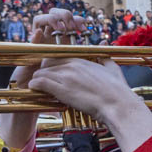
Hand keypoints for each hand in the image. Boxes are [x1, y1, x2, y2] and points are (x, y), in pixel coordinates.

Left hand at [25, 58, 151, 151]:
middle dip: (42, 72)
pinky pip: (40, 83)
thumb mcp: (112, 68)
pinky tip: (34, 90)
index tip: (50, 74)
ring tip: (36, 87)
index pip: (57, 57)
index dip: (51, 66)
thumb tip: (104, 48)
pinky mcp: (62, 90)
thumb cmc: (117, 90)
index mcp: (81, 60)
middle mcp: (71, 65)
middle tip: (41, 82)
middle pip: (46, 64)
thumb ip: (104, 57)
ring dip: (37, 80)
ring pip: (41, 73)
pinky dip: (35, 86)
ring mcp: (66, 77)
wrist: (117, 104)